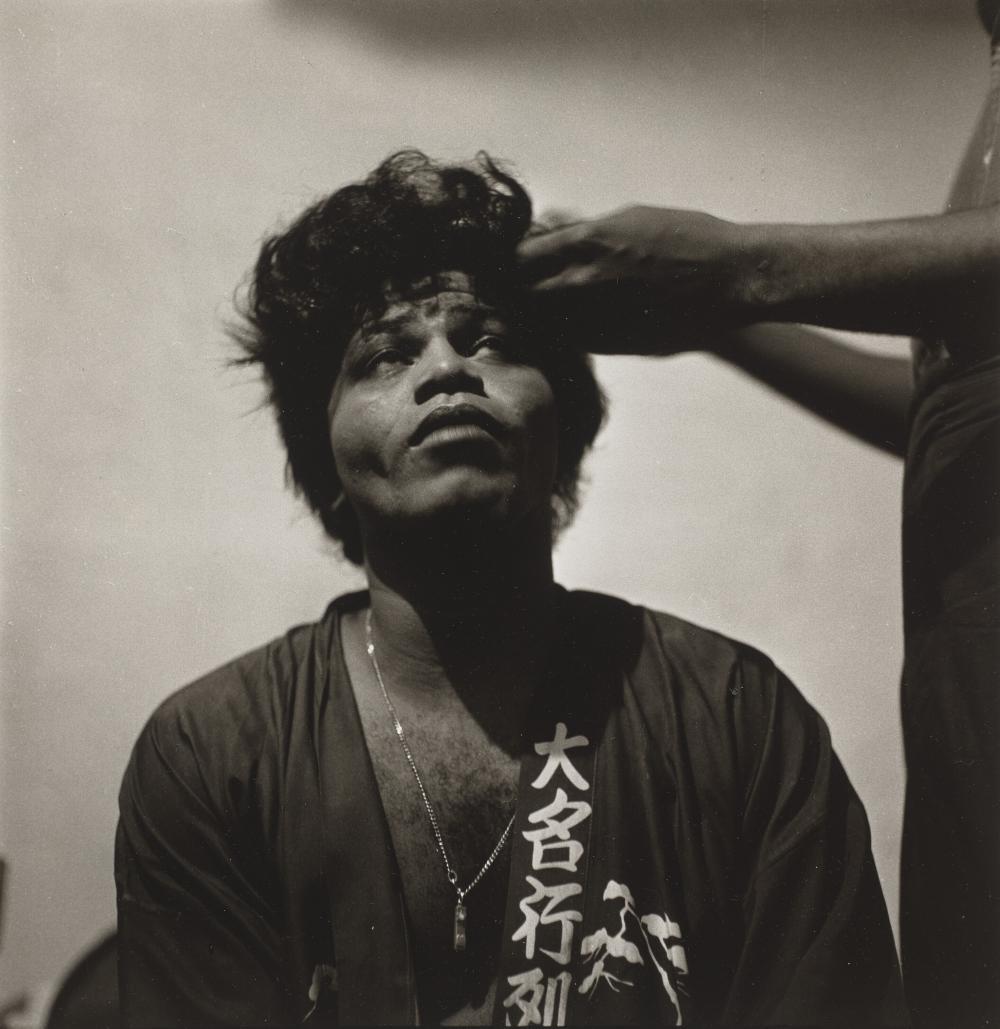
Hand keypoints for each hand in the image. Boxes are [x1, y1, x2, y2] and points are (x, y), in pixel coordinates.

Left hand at [517, 206, 753, 354]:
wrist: (731, 278)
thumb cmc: (687, 239)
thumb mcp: (630, 218)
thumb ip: (585, 232)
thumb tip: (548, 234)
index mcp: (586, 241)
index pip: (520, 258)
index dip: (508, 265)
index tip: (507, 269)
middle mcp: (585, 280)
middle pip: (523, 296)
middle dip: (513, 296)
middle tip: (511, 297)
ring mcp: (598, 317)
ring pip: (545, 325)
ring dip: (537, 320)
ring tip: (538, 314)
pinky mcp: (615, 343)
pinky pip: (574, 343)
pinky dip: (564, 336)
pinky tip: (571, 329)